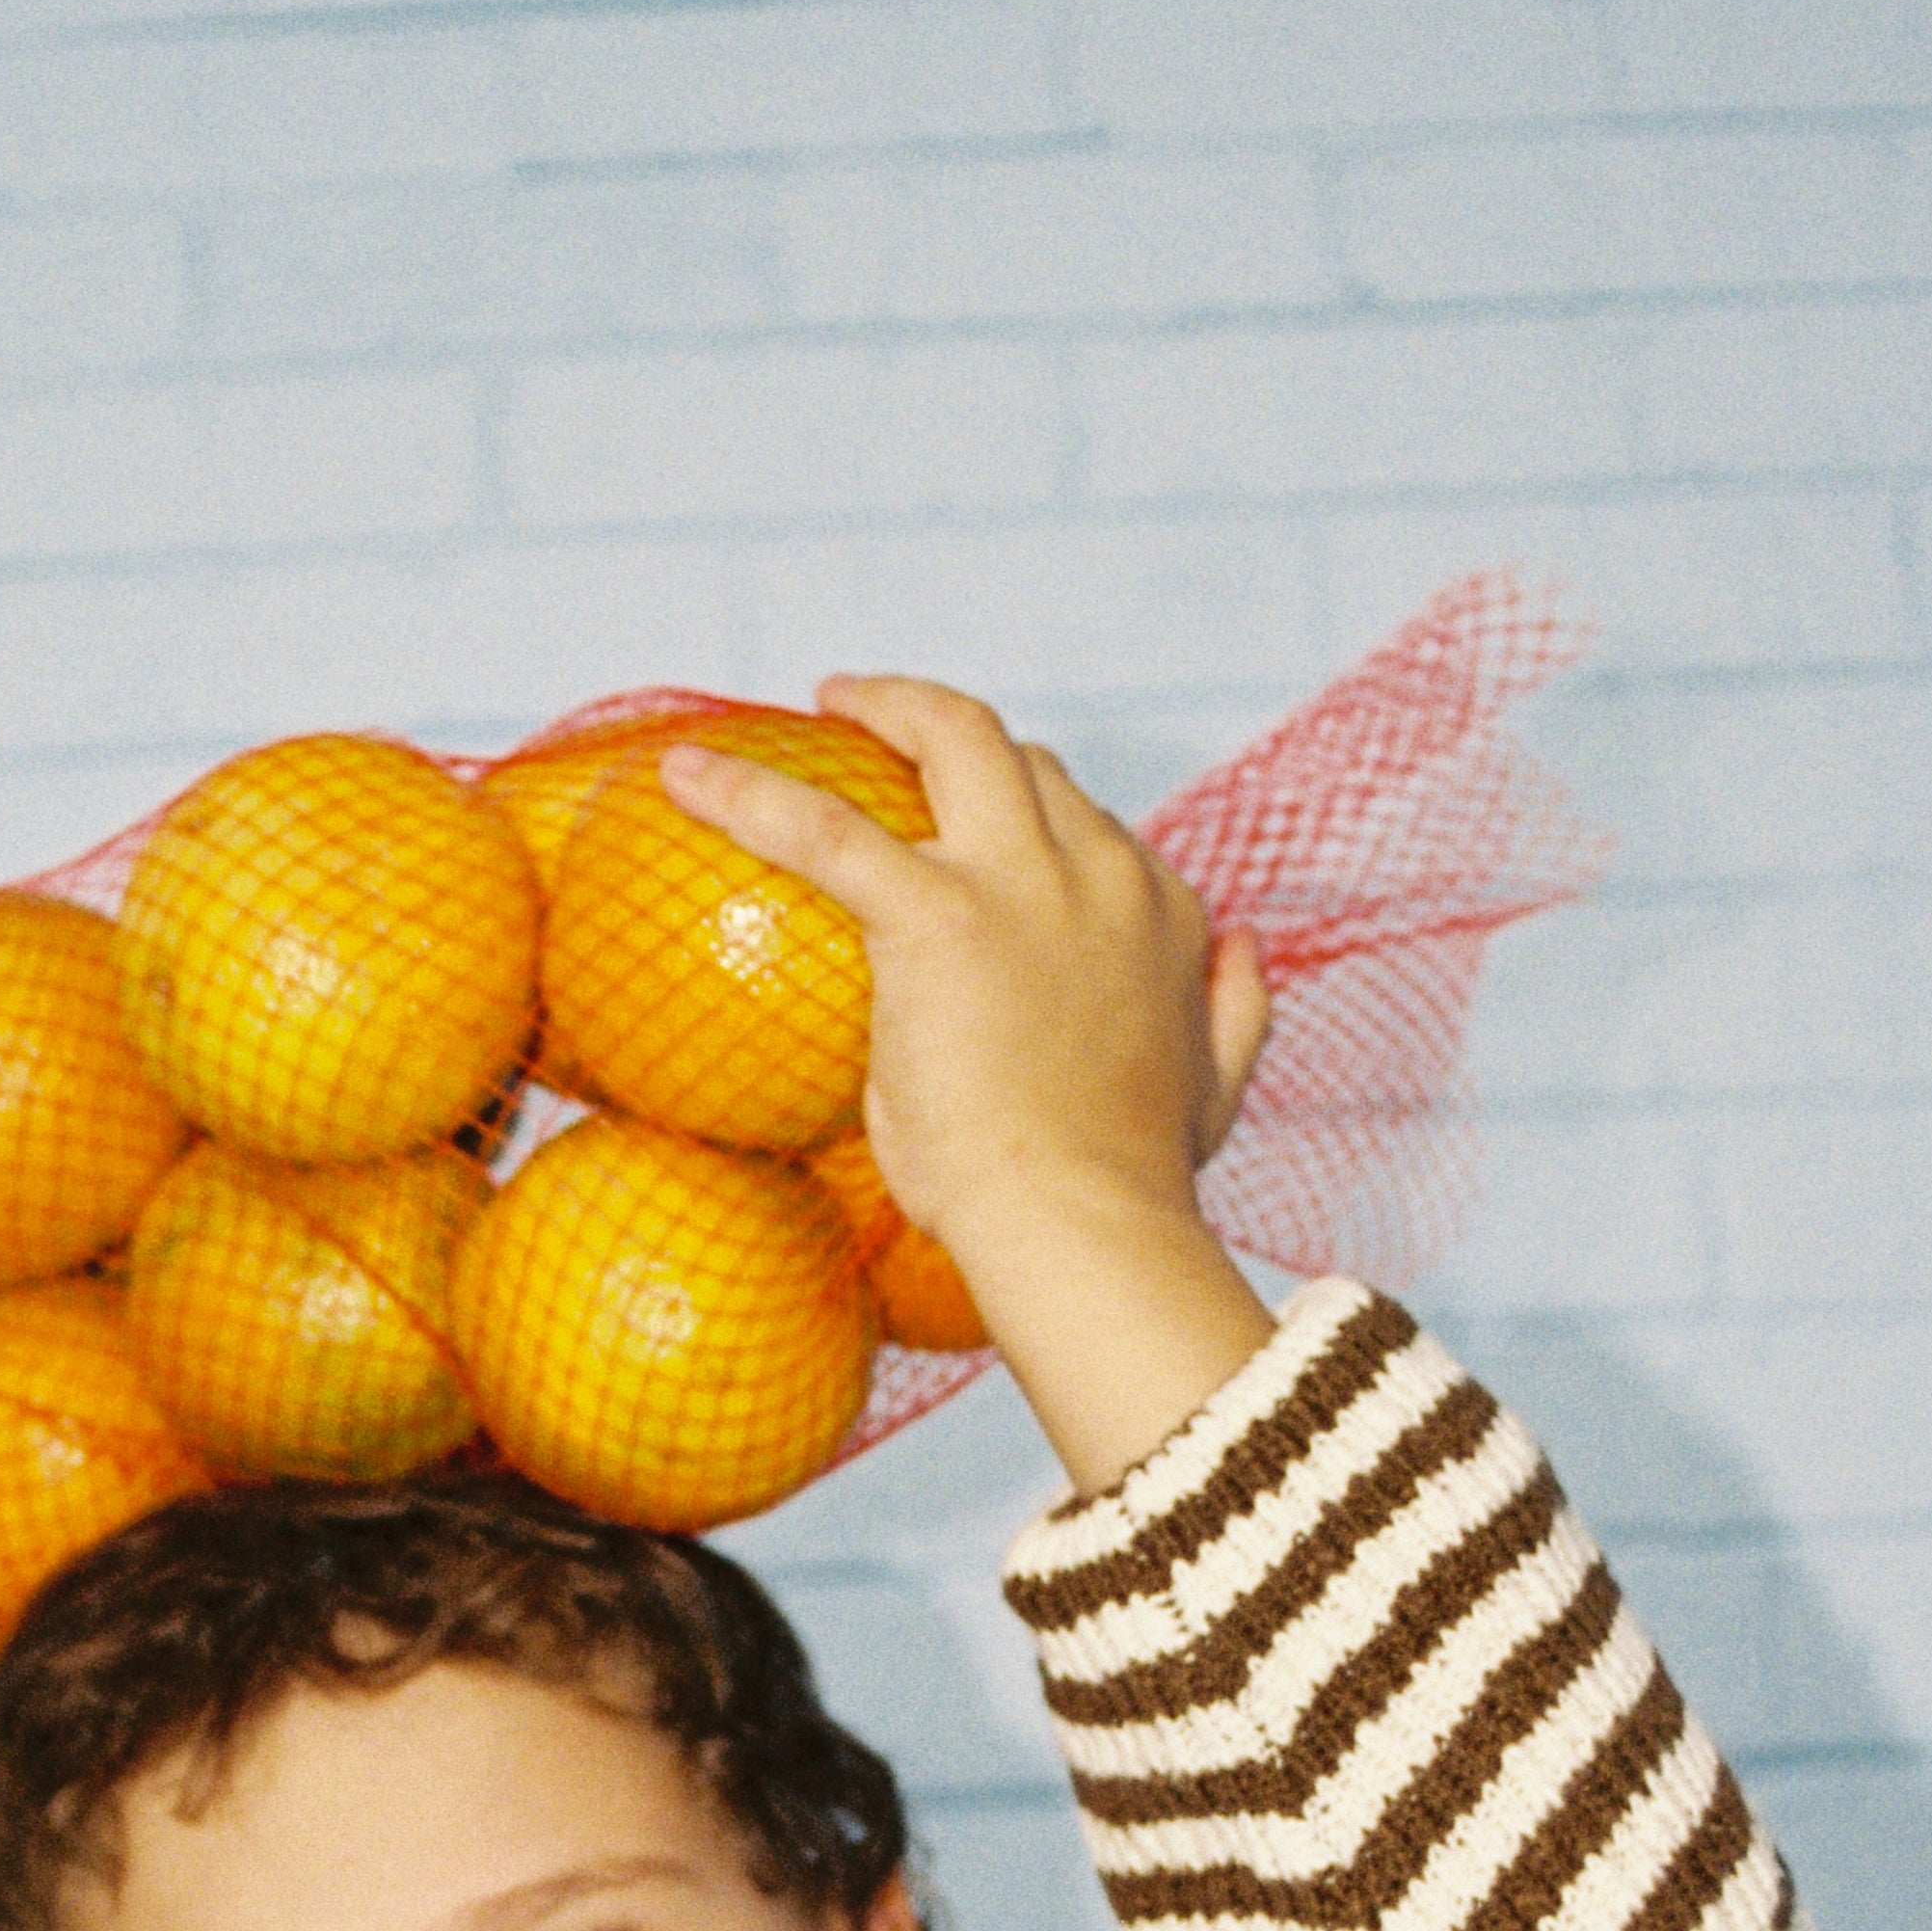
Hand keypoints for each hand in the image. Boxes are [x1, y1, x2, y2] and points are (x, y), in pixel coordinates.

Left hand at [657, 680, 1278, 1493]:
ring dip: (886, 705)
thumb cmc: (1129, 1186)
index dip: (1035, 818)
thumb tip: (1245, 950)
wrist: (1085, 1227)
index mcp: (1161, 914)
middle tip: (882, 726)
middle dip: (956, 732)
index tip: (982, 832)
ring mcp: (1024, 884)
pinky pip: (828, 827)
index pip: (1095, 829)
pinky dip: (751, 792)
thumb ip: (1230, 1013)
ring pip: (957, 737)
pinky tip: (686, 776)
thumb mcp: (1213, 1090)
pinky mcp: (938, 913)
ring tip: (824, 704)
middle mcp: (1102, 873)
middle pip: (1026, 760)